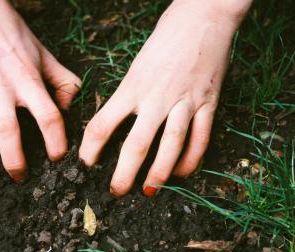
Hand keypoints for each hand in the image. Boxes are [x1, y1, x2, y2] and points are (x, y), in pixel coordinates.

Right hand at [0, 0, 80, 179]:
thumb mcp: (46, 56)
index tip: (57, 157)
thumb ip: (63, 82)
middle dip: (14, 159)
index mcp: (28, 80)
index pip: (49, 116)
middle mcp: (0, 85)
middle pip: (7, 129)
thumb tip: (70, 109)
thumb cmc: (13, 35)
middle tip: (20, 176)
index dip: (56, 141)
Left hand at [79, 0, 250, 196]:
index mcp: (134, 85)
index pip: (104, 124)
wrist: (204, 16)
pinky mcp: (208, 102)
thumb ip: (130, 93)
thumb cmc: (167, 36)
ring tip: (149, 191)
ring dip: (159, 173)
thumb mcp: (139, 63)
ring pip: (170, 146)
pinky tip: (183, 173)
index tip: (86, 163)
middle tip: (116, 191)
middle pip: (137, 144)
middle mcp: (157, 97)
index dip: (90, 149)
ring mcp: (185, 101)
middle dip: (124, 174)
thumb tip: (121, 120)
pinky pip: (200, 138)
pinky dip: (192, 159)